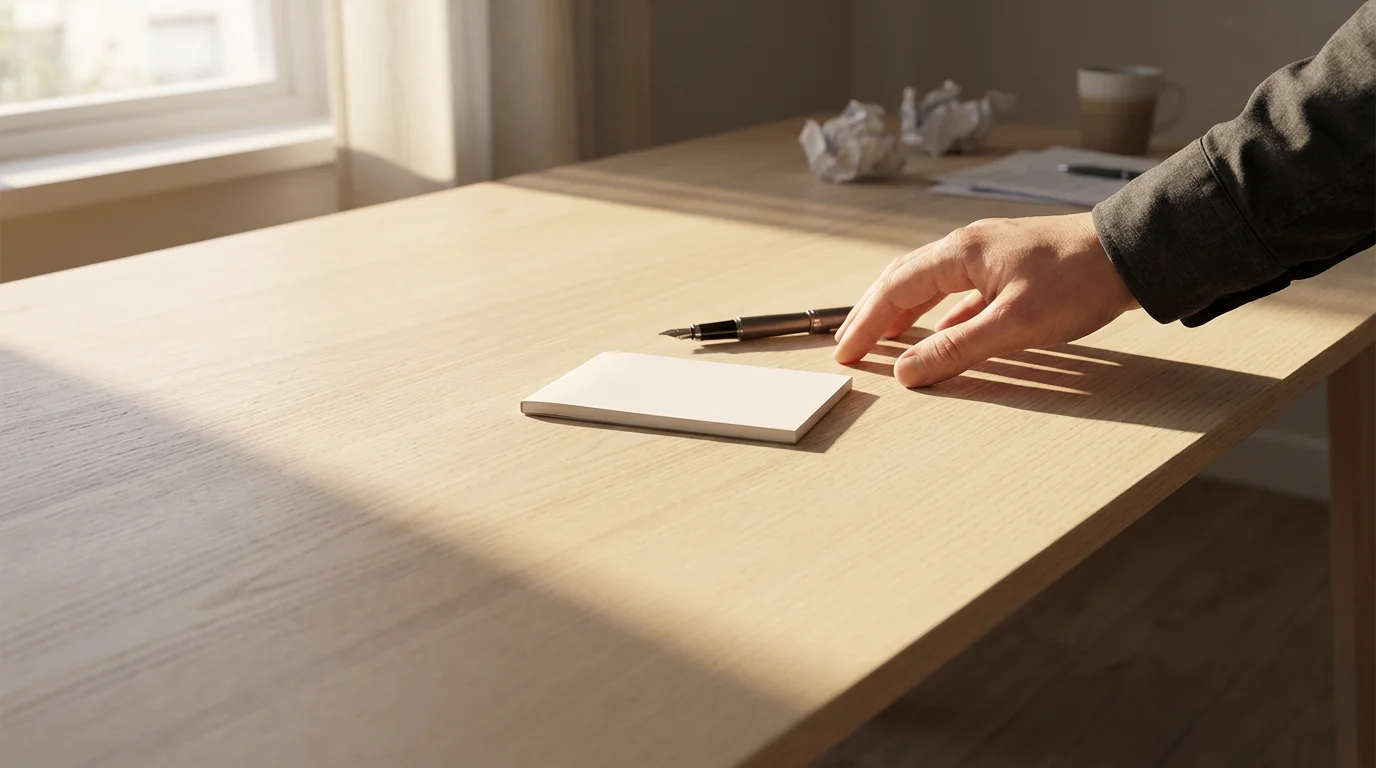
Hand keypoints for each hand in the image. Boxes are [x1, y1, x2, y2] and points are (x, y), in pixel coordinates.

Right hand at [833, 212, 1139, 387]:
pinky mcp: (1010, 266)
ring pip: (930, 283)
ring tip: (884, 340)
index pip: (894, 288)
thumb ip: (956, 349)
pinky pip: (958, 289)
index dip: (865, 323)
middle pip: (903, 279)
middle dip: (873, 313)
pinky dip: (938, 312)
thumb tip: (907, 371)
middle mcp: (968, 246)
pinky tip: (940, 332)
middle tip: (851, 344)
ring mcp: (989, 254)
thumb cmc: (1077, 283)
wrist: (1134, 254)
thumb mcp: (1013, 325)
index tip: (846, 353)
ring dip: (902, 311)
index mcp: (960, 252)